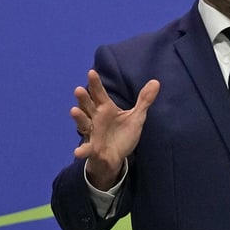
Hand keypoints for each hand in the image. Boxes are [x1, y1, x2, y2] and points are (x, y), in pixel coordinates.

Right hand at [71, 69, 159, 189]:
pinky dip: (82, 150)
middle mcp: (95, 118)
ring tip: (73, 111)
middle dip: (83, 98)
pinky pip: (86, 149)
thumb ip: (144, 100)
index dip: (95, 83)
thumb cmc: (122, 134)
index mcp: (105, 108)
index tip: (91, 72)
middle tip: (79, 89)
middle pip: (87, 105)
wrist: (116, 157)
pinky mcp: (93, 148)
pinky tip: (78, 152)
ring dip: (79, 117)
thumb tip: (156, 82)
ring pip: (83, 123)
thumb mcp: (136, 117)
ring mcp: (92, 133)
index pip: (99, 93)